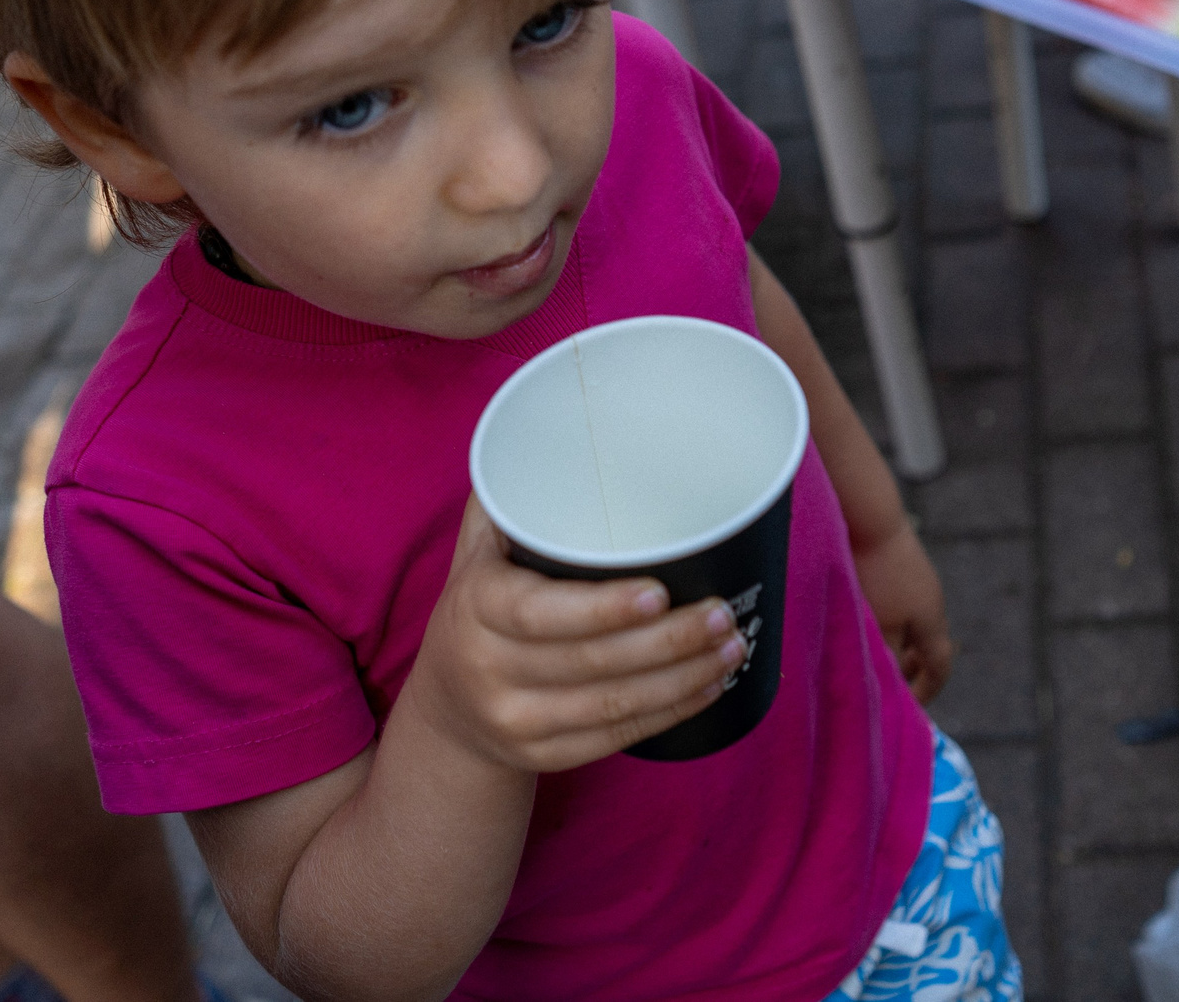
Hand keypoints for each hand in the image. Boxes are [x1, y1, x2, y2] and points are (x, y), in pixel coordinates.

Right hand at [405, 496, 746, 774]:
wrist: (446, 715)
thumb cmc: (479, 609)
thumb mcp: (475, 555)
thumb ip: (511, 501)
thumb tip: (566, 422)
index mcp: (475, 608)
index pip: (542, 613)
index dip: (604, 608)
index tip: (661, 588)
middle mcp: (489, 670)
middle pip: (593, 662)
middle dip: (670, 642)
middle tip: (724, 613)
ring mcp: (516, 722)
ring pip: (613, 705)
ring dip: (683, 678)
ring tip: (732, 645)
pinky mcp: (544, 757)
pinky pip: (616, 737)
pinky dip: (669, 712)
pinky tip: (707, 687)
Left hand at [854, 521, 953, 701]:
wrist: (870, 515)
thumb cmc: (875, 574)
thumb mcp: (881, 626)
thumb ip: (890, 658)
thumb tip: (893, 683)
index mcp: (932, 620)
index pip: (941, 665)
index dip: (928, 690)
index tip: (910, 708)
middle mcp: (932, 601)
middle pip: (928, 645)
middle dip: (911, 668)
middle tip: (890, 684)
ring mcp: (918, 580)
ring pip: (911, 624)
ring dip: (898, 644)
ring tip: (873, 654)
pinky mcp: (901, 563)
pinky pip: (901, 603)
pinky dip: (890, 621)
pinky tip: (865, 619)